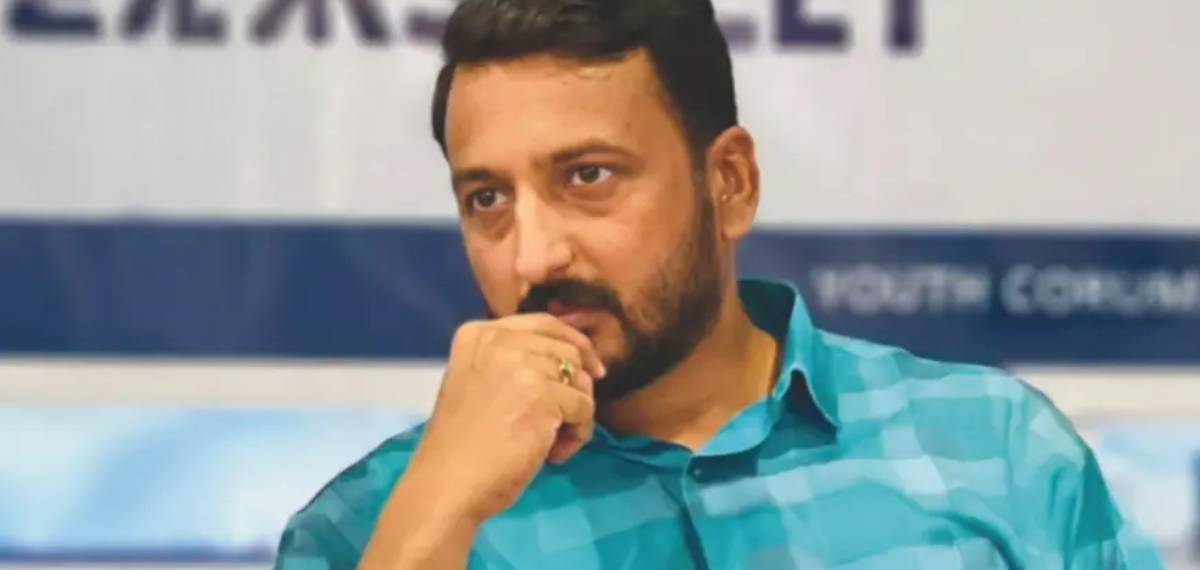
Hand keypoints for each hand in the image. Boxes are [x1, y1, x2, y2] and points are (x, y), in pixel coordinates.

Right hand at [404, 314, 606, 524]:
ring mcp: (523, 365)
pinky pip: (585, 409)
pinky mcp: (545, 394)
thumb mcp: (478, 382)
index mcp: (480, 334)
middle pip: (568, 351)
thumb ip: (514, 362)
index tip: (590, 370)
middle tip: (563, 423)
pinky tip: (553, 454)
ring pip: (580, 380)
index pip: (545, 324)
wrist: (448, 483)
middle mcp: (501, 340)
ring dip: (575, 415)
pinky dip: (578, 435)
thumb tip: (574, 358)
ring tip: (551, 443)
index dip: (574, 345)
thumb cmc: (461, 444)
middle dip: (576, 387)